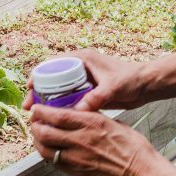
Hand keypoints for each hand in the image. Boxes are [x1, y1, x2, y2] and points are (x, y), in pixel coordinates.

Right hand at [22, 49, 150, 112]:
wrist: (146, 85)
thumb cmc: (131, 80)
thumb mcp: (112, 88)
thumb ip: (96, 98)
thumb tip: (78, 111)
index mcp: (82, 58)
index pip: (53, 63)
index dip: (39, 75)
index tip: (29, 88)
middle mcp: (80, 66)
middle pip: (52, 77)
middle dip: (39, 91)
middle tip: (29, 106)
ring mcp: (84, 78)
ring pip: (59, 88)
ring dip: (48, 100)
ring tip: (38, 114)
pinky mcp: (88, 89)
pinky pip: (69, 97)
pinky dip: (61, 105)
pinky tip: (55, 117)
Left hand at [30, 104, 158, 175]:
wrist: (142, 172)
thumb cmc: (132, 146)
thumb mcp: (111, 122)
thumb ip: (91, 117)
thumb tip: (75, 111)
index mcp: (90, 124)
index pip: (56, 115)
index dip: (40, 111)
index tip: (35, 107)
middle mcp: (81, 140)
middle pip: (45, 132)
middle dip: (35, 125)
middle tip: (34, 121)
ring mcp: (78, 158)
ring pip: (45, 150)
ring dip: (38, 141)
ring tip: (39, 134)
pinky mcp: (79, 172)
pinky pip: (55, 163)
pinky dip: (47, 155)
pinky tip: (50, 149)